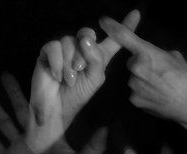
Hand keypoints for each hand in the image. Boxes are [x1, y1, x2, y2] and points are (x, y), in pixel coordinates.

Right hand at [0, 73, 105, 153]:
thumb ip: (92, 148)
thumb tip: (107, 130)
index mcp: (51, 137)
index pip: (43, 111)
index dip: (38, 96)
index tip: (35, 79)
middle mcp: (34, 139)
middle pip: (20, 111)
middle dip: (12, 94)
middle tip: (4, 75)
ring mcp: (19, 149)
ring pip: (4, 123)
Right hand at [29, 10, 139, 152]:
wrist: (58, 107)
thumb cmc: (78, 95)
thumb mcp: (94, 79)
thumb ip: (96, 60)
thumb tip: (86, 39)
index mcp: (98, 57)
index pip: (113, 39)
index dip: (125, 26)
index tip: (137, 13)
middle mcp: (82, 49)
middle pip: (87, 33)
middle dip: (84, 51)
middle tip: (80, 69)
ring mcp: (65, 49)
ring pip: (69, 41)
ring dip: (70, 62)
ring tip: (69, 79)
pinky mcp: (48, 52)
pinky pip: (54, 47)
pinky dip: (58, 63)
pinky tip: (58, 76)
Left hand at [99, 15, 186, 133]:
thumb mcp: (175, 57)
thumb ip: (158, 53)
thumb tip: (152, 56)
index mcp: (147, 53)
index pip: (124, 36)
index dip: (112, 26)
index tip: (103, 21)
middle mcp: (136, 67)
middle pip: (132, 62)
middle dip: (141, 65)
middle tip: (159, 73)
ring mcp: (133, 85)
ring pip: (133, 78)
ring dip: (142, 80)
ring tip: (160, 87)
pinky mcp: (134, 100)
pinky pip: (136, 92)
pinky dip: (144, 93)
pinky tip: (157, 96)